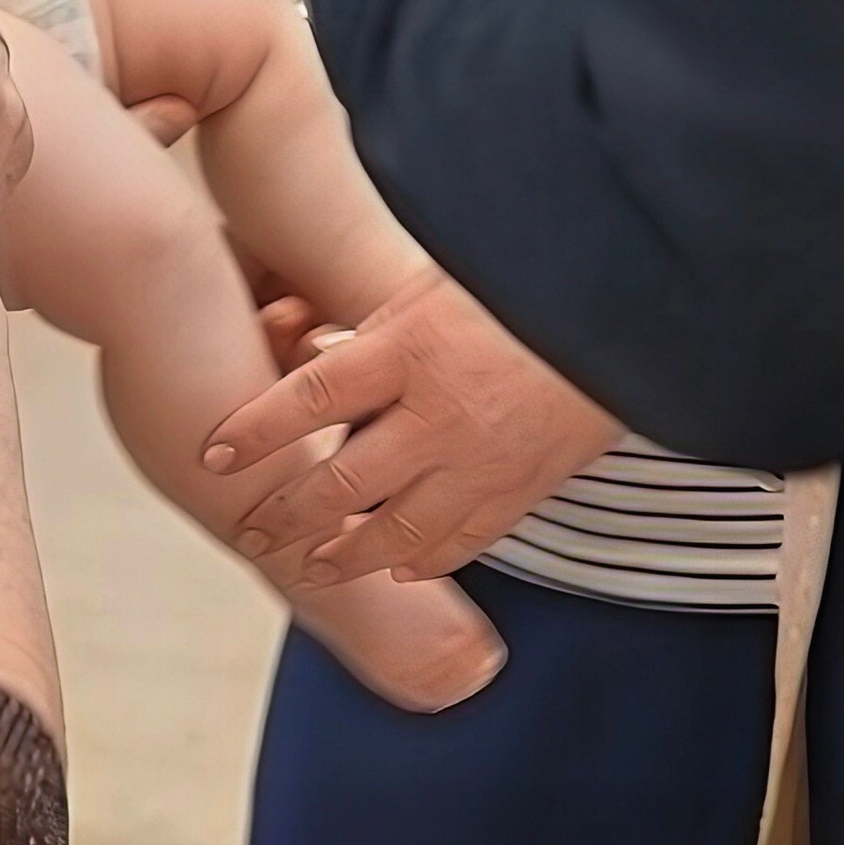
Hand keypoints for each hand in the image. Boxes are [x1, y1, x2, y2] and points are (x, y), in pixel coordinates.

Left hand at [202, 261, 621, 581]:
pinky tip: (397, 566)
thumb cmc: (524, 278)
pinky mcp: (522, 490)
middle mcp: (439, 415)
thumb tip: (307, 345)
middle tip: (252, 529)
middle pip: (343, 482)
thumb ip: (375, 321)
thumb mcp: (435, 279)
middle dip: (289, 512)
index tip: (214, 454)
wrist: (629, 310)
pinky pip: (463, 541)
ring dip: (348, 553)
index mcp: (411, 349)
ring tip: (312, 564)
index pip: (311, 400)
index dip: (256, 432)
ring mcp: (482, 462)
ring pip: (398, 531)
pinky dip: (423, 559)